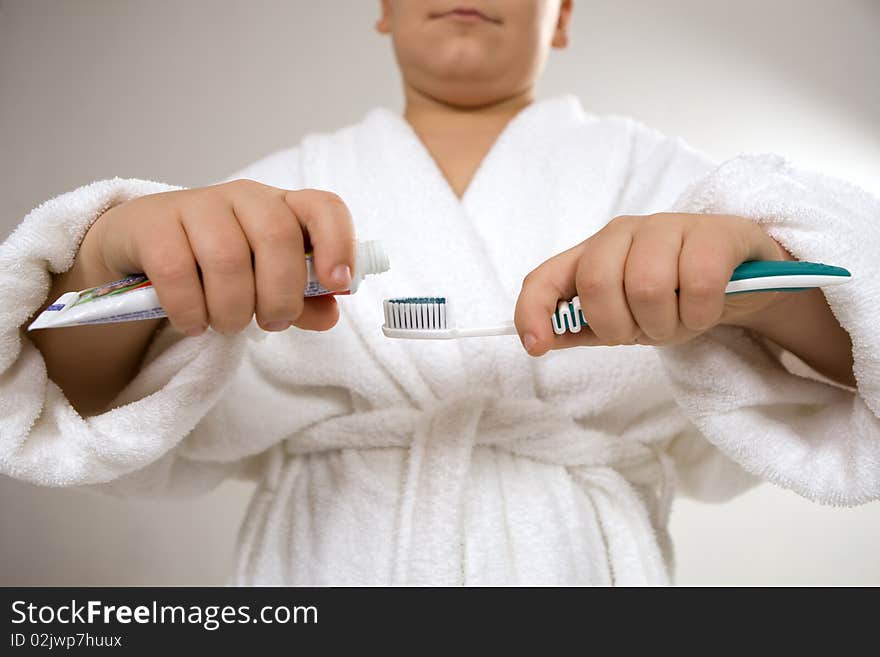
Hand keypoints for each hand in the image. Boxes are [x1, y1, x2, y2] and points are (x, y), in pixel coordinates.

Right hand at [81, 180, 355, 335]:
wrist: (143, 247)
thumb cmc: (218, 264)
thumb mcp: (265, 281)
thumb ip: (303, 299)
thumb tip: (331, 315)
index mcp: (283, 207)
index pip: (324, 207)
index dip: (338, 243)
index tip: (336, 282)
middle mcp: (244, 197)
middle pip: (277, 237)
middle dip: (280, 296)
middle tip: (269, 323)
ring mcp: (196, 204)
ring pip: (227, 257)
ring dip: (233, 309)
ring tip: (227, 325)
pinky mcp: (152, 223)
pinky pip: (176, 271)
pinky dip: (190, 310)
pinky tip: (193, 323)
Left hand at [514, 213, 788, 355]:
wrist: (743, 280)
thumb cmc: (674, 296)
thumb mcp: (623, 317)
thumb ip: (582, 325)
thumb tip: (538, 339)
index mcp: (592, 254)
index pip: (545, 278)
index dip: (533, 312)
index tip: (537, 347)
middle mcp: (622, 233)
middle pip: (597, 283)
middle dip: (619, 325)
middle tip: (645, 332)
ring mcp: (669, 226)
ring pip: (646, 284)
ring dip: (666, 323)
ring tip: (680, 321)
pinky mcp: (715, 232)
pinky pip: (698, 282)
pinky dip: (701, 313)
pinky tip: (707, 311)